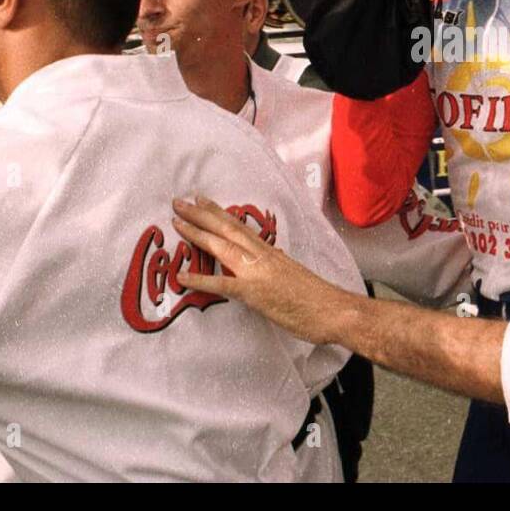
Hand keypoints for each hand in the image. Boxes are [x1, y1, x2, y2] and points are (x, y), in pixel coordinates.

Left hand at [171, 196, 356, 344]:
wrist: (333, 310)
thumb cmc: (316, 299)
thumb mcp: (290, 276)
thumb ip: (273, 269)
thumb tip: (266, 266)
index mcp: (270, 252)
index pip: (239, 226)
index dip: (218, 212)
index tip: (201, 200)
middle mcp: (262, 256)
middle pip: (227, 229)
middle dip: (201, 214)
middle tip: (178, 202)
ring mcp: (257, 272)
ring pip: (222, 247)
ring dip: (197, 234)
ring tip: (176, 222)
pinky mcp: (255, 293)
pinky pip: (223, 284)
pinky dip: (200, 279)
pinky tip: (182, 276)